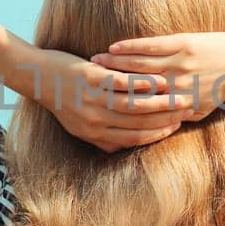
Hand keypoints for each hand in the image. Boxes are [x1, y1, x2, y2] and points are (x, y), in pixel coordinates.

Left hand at [9, 48, 195, 152]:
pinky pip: (122, 84)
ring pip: (134, 105)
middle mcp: (95, 120)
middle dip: (165, 119)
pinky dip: (142, 84)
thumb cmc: (62, 100)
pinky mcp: (91, 79)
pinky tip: (159, 80)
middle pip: (138, 123)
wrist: (38, 76)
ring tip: (179, 97)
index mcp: (94, 134)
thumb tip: (124, 148)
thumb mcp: (79, 127)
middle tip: (186, 111)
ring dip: (160, 102)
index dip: (157, 134)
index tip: (176, 126)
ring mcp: (93, 100)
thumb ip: (102, 139)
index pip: (133, 138)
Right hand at [90, 32, 224, 120]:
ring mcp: (178, 65)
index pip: (143, 109)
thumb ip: (185, 116)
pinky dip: (130, 49)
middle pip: (135, 89)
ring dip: (113, 65)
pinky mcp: (181, 45)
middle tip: (87, 85)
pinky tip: (113, 48)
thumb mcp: (206, 108)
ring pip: (138, 67)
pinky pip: (150, 47)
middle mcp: (176, 87)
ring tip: (93, 65)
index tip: (101, 106)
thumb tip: (165, 125)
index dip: (121, 107)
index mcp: (179, 104)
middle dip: (109, 86)